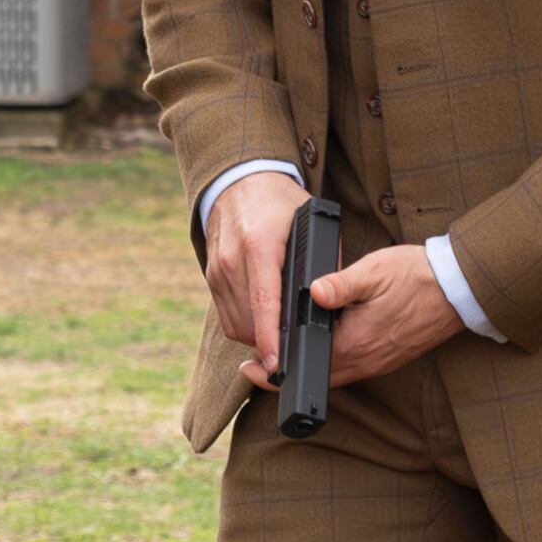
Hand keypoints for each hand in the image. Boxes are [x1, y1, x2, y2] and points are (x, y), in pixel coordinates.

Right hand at [204, 169, 310, 378]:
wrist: (241, 180)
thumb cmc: (280, 202)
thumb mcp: (309, 221)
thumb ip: (322, 260)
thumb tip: (331, 300)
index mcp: (259, 245)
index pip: (263, 301)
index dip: (269, 336)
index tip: (277, 361)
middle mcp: (232, 259)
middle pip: (248, 320)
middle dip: (269, 343)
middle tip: (293, 353)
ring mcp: (217, 268)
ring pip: (235, 323)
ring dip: (257, 338)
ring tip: (281, 340)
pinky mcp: (211, 276)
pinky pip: (226, 315)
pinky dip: (245, 326)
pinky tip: (264, 323)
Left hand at [295, 243, 463, 386]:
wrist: (458, 288)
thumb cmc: (416, 277)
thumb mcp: (373, 272)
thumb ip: (339, 285)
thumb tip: (312, 292)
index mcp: (352, 344)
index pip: (304, 360)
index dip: (281, 356)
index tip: (262, 354)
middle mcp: (363, 362)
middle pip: (316, 374)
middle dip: (295, 365)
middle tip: (279, 348)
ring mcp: (377, 365)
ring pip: (335, 373)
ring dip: (317, 361)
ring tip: (308, 336)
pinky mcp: (388, 360)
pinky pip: (353, 367)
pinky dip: (338, 357)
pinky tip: (338, 335)